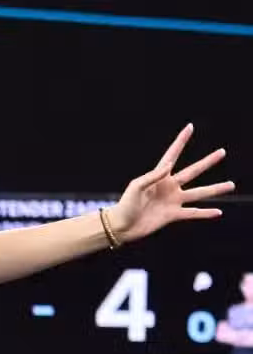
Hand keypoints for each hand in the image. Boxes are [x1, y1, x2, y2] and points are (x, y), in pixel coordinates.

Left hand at [109, 123, 233, 243]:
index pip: (172, 154)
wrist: (122, 226)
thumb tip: (170, 164)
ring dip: (215, 189)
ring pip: (199, 193)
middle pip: (193, 171)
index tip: (190, 127)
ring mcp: (173, 200)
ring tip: (231, 184)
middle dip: (208, 162)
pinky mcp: (173, 215)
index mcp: (158, 176)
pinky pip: (193, 213)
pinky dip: (205, 213)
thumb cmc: (125, 204)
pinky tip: (218, 212)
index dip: (181, 141)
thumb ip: (152, 176)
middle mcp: (169, 186)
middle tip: (222, 152)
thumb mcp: (135, 187)